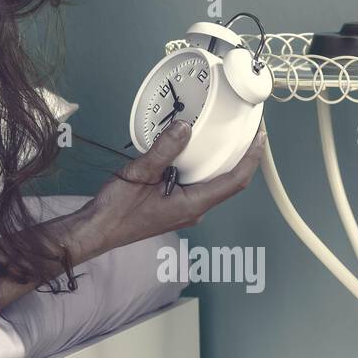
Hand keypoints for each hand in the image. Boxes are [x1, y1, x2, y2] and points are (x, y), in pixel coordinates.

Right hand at [92, 120, 264, 248]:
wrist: (96, 231)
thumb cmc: (117, 211)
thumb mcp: (140, 174)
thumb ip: (164, 150)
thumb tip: (185, 127)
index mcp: (193, 205)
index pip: (234, 182)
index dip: (251, 159)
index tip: (260, 139)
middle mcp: (194, 210)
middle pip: (225, 182)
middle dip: (237, 157)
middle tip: (242, 131)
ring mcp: (183, 210)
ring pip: (208, 183)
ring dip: (215, 162)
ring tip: (218, 137)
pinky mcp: (172, 207)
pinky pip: (192, 184)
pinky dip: (196, 167)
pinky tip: (187, 152)